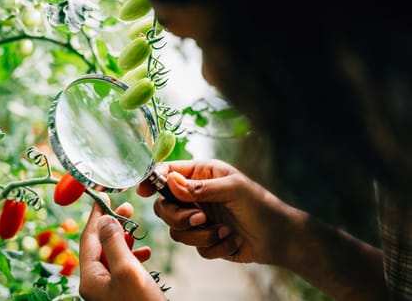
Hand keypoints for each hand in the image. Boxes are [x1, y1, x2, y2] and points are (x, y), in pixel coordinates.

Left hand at [79, 194, 166, 300]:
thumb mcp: (128, 270)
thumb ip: (114, 242)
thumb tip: (105, 219)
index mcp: (89, 278)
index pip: (88, 239)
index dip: (95, 216)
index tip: (102, 197)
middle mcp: (95, 283)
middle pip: (99, 245)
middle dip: (112, 224)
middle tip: (125, 207)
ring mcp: (108, 289)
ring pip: (112, 254)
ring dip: (123, 237)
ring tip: (135, 224)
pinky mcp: (122, 293)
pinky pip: (122, 267)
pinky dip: (131, 255)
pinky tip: (144, 251)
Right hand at [138, 159, 292, 265]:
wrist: (279, 238)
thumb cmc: (259, 205)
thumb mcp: (232, 189)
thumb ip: (199, 187)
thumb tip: (169, 180)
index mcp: (201, 175)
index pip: (168, 173)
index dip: (152, 180)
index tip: (142, 190)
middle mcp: (195, 195)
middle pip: (164, 207)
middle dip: (179, 217)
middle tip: (200, 219)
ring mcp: (199, 218)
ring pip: (176, 231)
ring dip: (200, 235)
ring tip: (224, 231)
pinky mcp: (205, 240)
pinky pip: (194, 247)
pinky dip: (214, 246)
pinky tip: (232, 239)